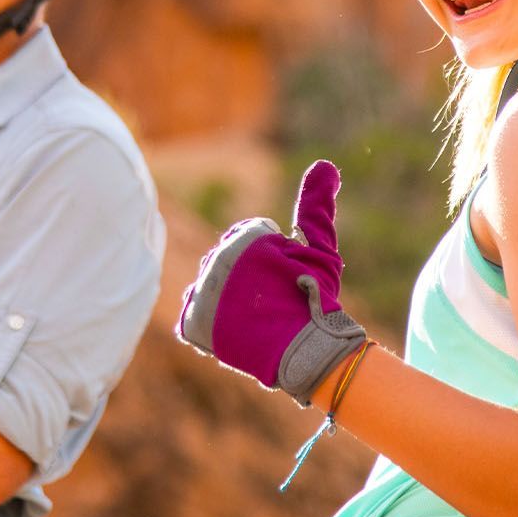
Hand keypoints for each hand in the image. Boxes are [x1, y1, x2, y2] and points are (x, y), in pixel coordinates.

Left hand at [176, 159, 366, 404]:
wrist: (306, 351)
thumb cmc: (317, 298)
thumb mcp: (320, 248)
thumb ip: (315, 205)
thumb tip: (324, 165)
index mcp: (244, 237)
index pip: (246, 243)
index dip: (268, 265)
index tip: (282, 283)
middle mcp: (217, 259)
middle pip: (225, 266)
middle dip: (245, 283)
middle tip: (270, 304)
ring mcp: (203, 292)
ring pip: (209, 291)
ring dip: (226, 304)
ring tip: (253, 319)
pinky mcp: (193, 322)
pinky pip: (194, 318)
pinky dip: (210, 326)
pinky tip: (234, 331)